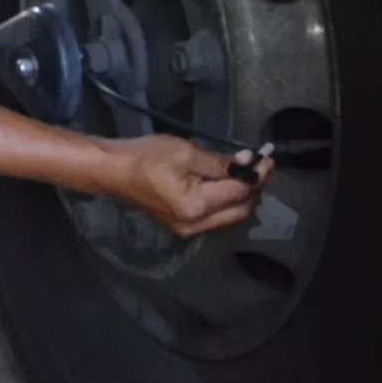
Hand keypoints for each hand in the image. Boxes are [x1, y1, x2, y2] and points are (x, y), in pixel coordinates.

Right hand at [85, 136, 270, 236]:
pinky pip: (215, 217)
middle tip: (262, 166)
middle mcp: (195, 226)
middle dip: (255, 189)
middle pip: (240, 212)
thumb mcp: (185, 152)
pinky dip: (227, 202)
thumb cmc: (146, 157)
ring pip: (229, 217)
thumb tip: (249, 163)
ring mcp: (188, 230)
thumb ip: (220, 162)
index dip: (257, 175)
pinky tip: (229, 184)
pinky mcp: (182, 226)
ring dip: (243, 196)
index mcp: (196, 207)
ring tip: (249, 173)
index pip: (239, 192)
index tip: (268, 158)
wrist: (113, 171)